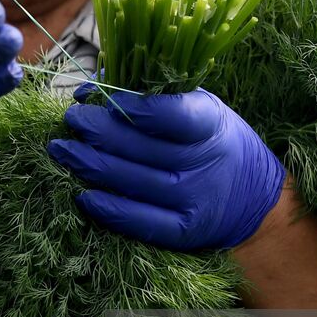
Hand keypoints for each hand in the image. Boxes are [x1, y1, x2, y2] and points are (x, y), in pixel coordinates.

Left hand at [47, 86, 285, 250]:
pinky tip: (84, 195)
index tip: (100, 98)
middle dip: (97, 131)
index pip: (172, 114)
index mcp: (211, 123)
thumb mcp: (201, 107)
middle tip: (70, 120)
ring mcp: (195, 199)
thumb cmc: (213, 140)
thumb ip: (156, 96)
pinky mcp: (185, 230)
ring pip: (132, 182)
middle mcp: (204, 162)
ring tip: (62, 150)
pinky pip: (141, 222)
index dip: (132, 106)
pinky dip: (109, 209)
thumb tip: (96, 85)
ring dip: (90, 165)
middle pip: (141, 147)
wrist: (255, 199)